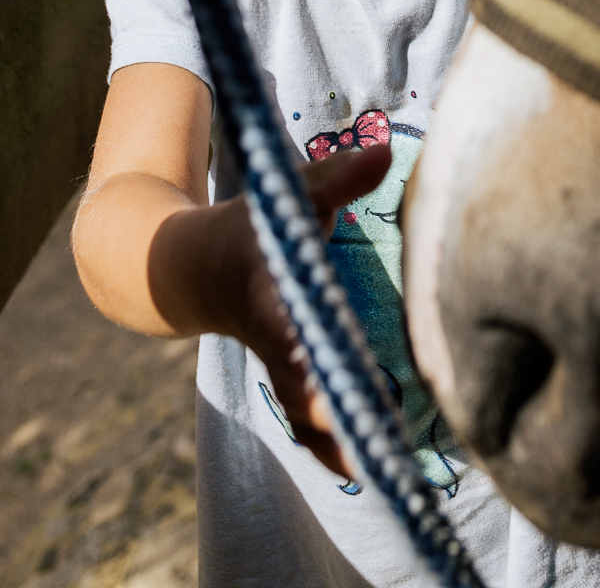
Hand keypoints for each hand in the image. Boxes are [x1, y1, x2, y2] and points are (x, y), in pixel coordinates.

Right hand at [149, 145, 393, 477]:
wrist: (190, 268)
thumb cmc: (250, 226)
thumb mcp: (287, 195)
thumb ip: (338, 179)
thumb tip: (388, 152)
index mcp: (271, 299)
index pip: (293, 331)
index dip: (315, 354)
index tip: (342, 378)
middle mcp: (275, 344)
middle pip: (304, 392)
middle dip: (337, 416)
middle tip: (380, 443)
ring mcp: (281, 369)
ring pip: (309, 419)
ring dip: (342, 443)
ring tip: (387, 467)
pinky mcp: (291, 381)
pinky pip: (314, 421)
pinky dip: (338, 443)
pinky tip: (376, 465)